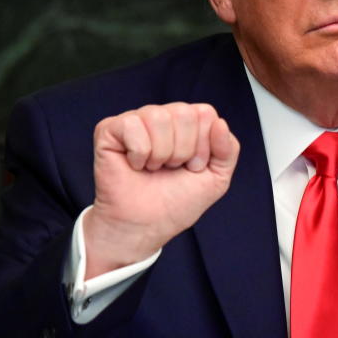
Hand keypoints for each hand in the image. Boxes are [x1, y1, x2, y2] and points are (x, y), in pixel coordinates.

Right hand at [85, 103, 239, 278]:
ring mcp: (136, 120)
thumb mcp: (216, 178)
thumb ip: (228, 149)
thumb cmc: (176, 202)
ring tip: (154, 168)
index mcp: (188, 123)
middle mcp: (162, 117)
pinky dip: (139, 153)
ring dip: (161, 153)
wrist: (146, 225)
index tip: (192, 167)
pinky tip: (135, 165)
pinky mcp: (110, 129)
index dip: (203, 146)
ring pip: (159, 117)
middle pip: (184, 112)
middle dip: (183, 150)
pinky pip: (132, 125)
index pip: (205, 113)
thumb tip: (220, 122)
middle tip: (171, 168)